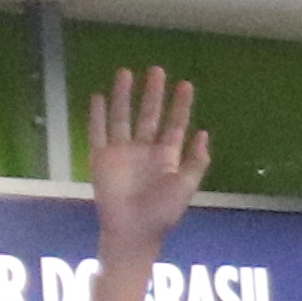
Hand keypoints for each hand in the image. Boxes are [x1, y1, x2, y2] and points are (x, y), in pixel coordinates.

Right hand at [82, 65, 202, 253]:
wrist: (134, 230)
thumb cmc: (163, 212)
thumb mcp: (186, 186)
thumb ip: (196, 161)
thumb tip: (204, 134)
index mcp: (167, 156)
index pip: (175, 124)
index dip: (181, 105)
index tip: (186, 84)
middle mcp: (144, 150)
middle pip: (149, 114)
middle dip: (153, 93)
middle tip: (157, 69)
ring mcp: (122, 152)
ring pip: (122, 116)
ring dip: (124, 96)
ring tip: (126, 72)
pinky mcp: (101, 158)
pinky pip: (97, 132)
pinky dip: (97, 115)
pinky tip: (98, 96)